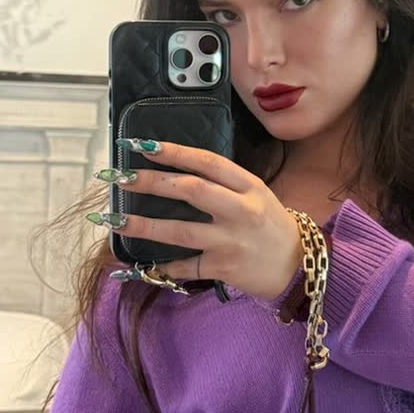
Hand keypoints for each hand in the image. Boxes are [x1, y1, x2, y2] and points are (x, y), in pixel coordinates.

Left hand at [102, 141, 303, 300]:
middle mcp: (241, 210)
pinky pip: (187, 265)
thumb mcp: (256, 195)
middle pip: (190, 190)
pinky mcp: (224, 267)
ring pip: (180, 230)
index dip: (174, 152)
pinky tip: (144, 264)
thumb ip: (224, 184)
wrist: (298, 266)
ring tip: (115, 221)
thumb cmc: (271, 226)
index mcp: (249, 186)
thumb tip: (176, 171)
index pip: (207, 162)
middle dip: (152, 182)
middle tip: (122, 177)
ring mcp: (232, 240)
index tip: (142, 145)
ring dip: (143, 226)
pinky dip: (165, 265)